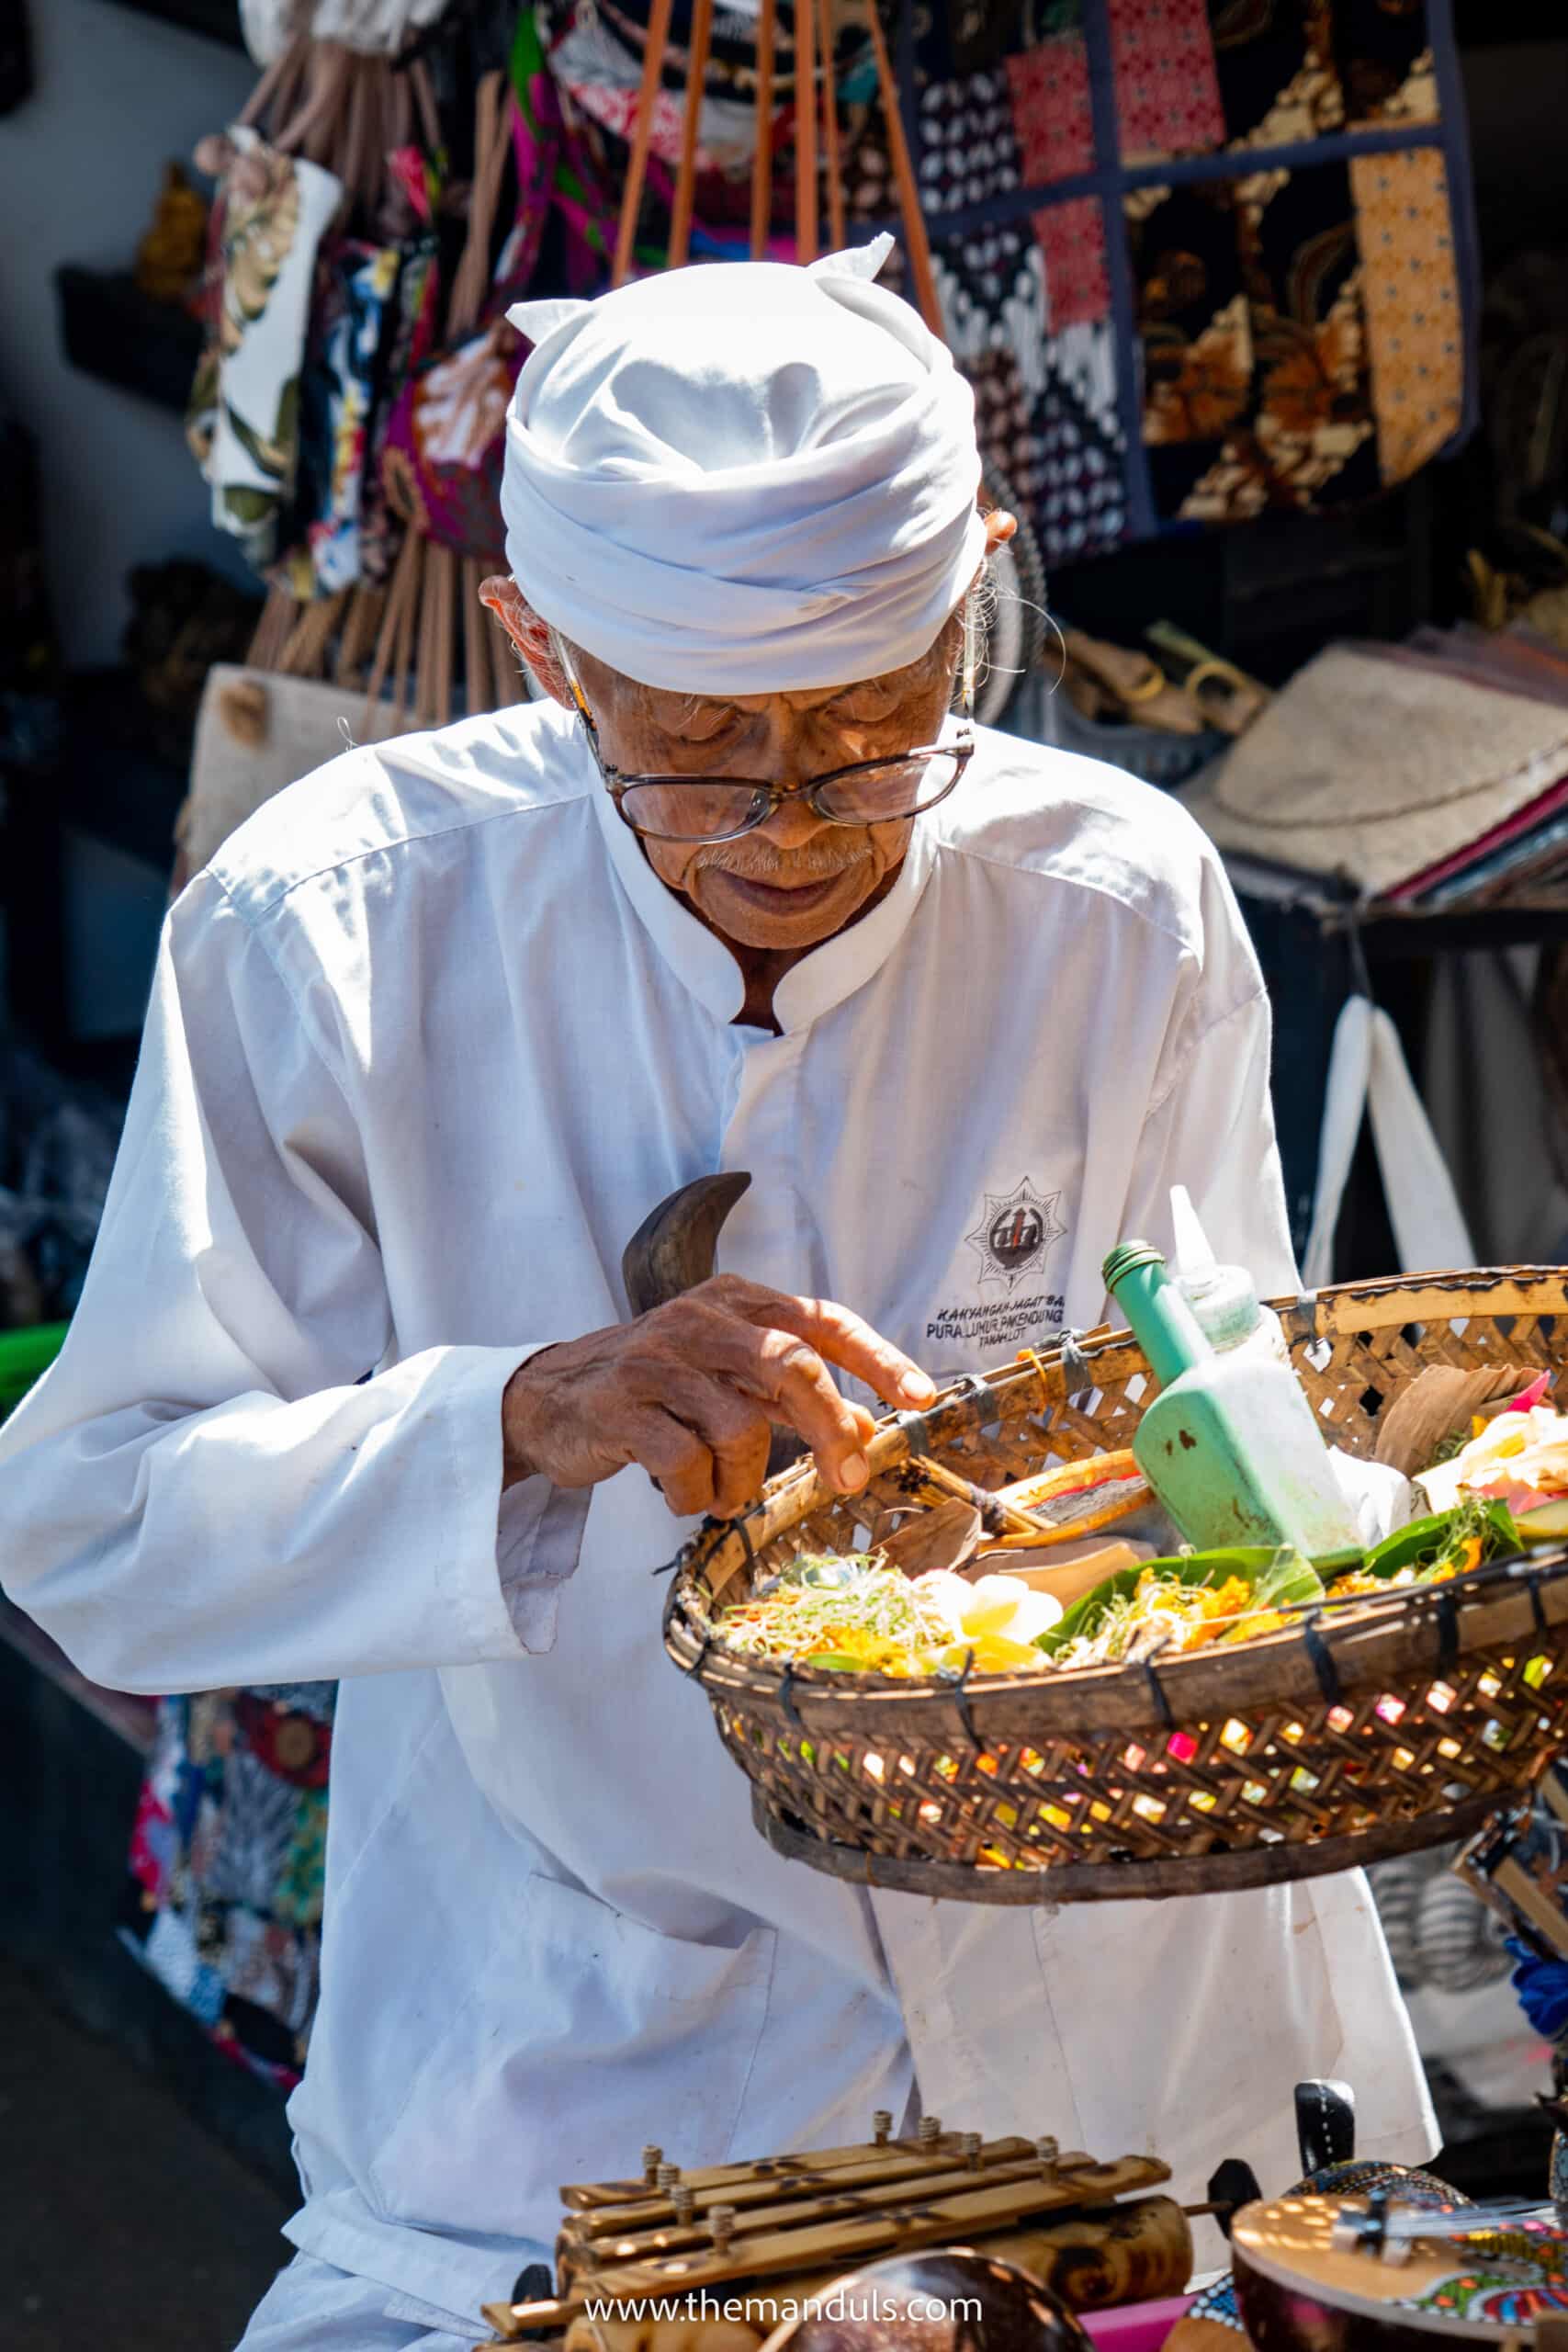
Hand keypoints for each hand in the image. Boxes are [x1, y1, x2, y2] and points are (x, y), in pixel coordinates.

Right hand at [501, 1275, 936, 1517]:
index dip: (877, 1357)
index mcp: (735, 1301)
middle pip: (789, 1365)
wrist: (547, 1398)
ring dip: (742, 1480)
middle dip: (829, 1427)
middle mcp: (699, 1319)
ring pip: (738, 1427)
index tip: (921, 1396)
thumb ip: (793, 1396)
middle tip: (847, 1478)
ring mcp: (656, 1359)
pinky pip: (686, 1465)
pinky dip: (697, 1495)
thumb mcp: (727, 1378)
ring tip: (723, 1491)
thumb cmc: (655, 1389)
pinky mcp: (620, 1406)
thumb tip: (868, 1429)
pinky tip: (685, 1494)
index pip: (821, 1319)